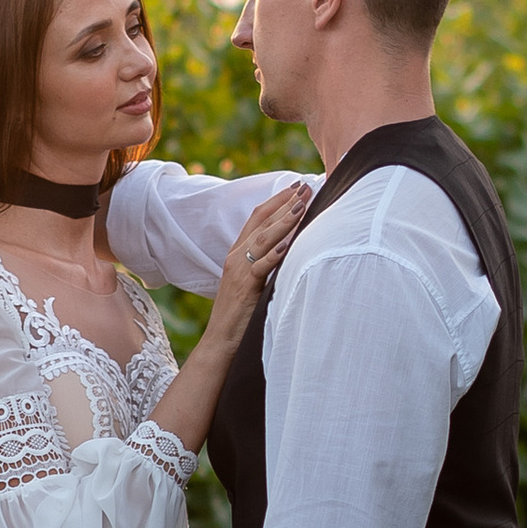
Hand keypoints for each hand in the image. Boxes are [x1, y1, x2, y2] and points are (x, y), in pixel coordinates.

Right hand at [202, 183, 309, 350]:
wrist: (220, 340)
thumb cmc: (239, 314)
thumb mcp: (252, 282)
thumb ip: (265, 264)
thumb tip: (289, 249)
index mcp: (237, 253)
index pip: (257, 217)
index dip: (276, 200)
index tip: (296, 187)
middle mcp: (236, 257)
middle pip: (262, 221)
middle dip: (285, 202)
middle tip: (306, 187)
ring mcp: (239, 270)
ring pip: (263, 239)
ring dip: (284, 221)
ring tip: (303, 205)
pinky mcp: (245, 287)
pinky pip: (262, 266)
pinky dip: (276, 253)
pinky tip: (290, 243)